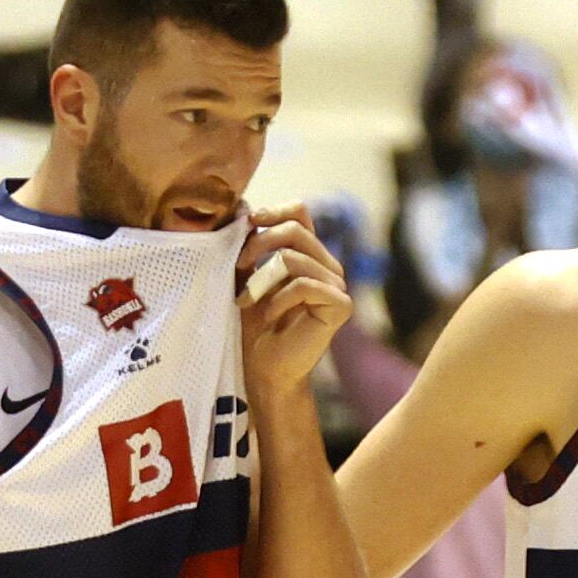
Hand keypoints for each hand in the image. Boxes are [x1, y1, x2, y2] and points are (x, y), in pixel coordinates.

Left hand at [236, 205, 352, 395]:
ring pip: (295, 258)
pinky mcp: (340, 306)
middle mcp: (327, 267)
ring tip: (246, 300)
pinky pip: (304, 284)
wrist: (265, 369)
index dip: (274, 211)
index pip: (300, 213)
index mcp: (309, 255)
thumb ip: (250, 246)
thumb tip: (242, 208)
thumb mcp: (247, 277)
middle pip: (295, 230)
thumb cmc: (254, 326)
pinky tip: (269, 315)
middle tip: (237, 266)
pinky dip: (279, 299)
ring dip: (261, 278)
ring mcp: (337, 286)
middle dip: (259, 244)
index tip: (248, 222)